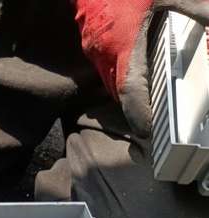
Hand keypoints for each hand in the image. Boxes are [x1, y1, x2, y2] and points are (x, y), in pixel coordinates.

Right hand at [74, 0, 208, 137]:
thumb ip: (198, 8)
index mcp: (122, 43)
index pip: (130, 93)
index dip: (141, 117)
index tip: (151, 133)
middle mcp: (103, 52)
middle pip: (120, 93)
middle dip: (137, 110)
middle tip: (158, 123)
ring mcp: (93, 47)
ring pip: (112, 81)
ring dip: (129, 93)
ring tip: (150, 102)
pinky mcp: (91, 40)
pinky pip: (106, 67)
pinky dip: (122, 75)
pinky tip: (138, 70)